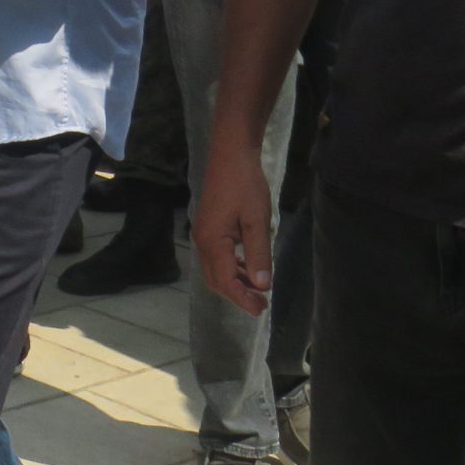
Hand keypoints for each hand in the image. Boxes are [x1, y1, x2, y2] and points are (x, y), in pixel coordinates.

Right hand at [194, 137, 275, 315]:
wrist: (231, 154)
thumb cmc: (246, 185)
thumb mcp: (257, 220)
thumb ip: (259, 254)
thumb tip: (262, 286)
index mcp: (212, 241)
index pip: (225, 281)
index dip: (242, 299)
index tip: (261, 310)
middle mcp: (202, 241)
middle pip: (216, 279)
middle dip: (237, 295)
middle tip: (261, 306)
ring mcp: (203, 234)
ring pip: (216, 269)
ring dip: (236, 282)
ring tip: (258, 291)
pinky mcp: (209, 227)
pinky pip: (218, 257)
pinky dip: (233, 268)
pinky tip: (249, 268)